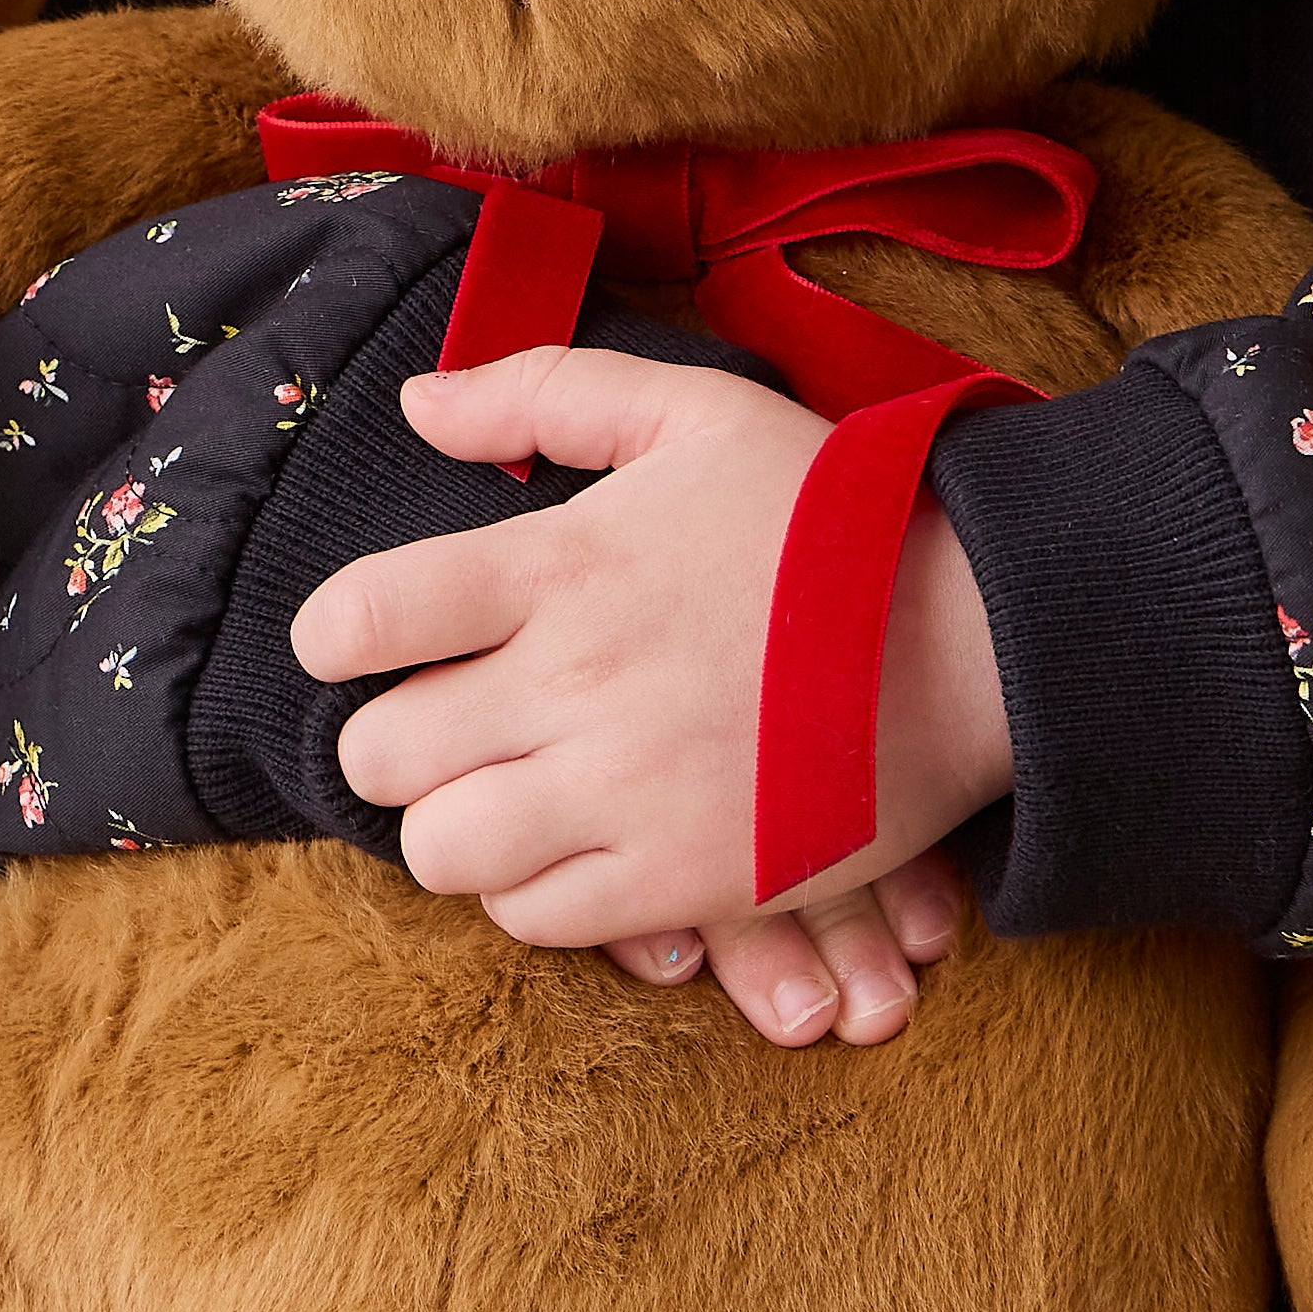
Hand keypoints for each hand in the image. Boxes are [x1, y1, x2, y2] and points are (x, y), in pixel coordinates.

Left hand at [287, 347, 1013, 1044]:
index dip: (333, 637)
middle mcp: (576, 687)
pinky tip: (574, 844)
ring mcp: (627, 795)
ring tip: (503, 792)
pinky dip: (533, 890)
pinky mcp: (684, 880)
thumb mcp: (698, 411)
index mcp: (565, 565)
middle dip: (394, 740)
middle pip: (382, 754)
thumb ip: (546, 392)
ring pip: (442, 851)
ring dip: (454, 823)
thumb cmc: (834, 516)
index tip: (355, 642)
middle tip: (446, 723)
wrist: (980, 639)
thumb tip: (421, 406)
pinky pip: (536, 919)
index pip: (364, 618)